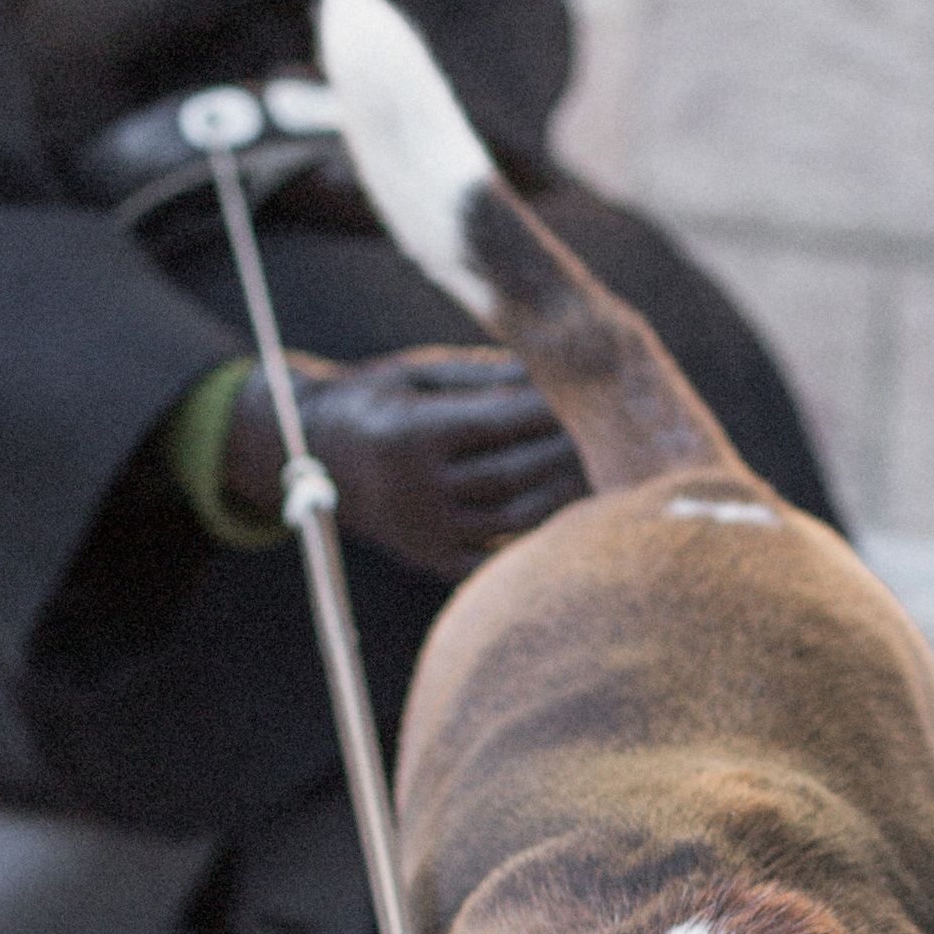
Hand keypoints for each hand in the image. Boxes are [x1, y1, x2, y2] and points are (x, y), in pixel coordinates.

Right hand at [220, 349, 583, 580]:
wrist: (311, 454)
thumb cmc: (376, 398)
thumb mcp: (419, 374)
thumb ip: (486, 376)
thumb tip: (559, 371)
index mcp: (408, 435)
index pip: (499, 422)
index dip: (552, 409)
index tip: (596, 393)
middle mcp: (414, 491)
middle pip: (514, 474)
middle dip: (571, 452)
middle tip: (621, 434)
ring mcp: (423, 533)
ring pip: (514, 518)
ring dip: (569, 496)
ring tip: (613, 472)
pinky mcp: (432, 561)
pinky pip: (500, 556)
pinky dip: (541, 538)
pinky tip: (580, 515)